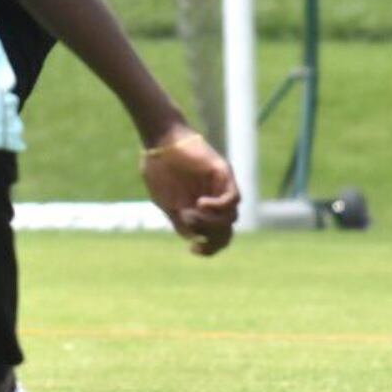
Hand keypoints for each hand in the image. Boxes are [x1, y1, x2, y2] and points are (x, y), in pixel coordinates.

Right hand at [140, 124, 239, 255]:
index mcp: (200, 210)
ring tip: (189, 212)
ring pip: (231, 218)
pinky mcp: (224, 175)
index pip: (216, 237)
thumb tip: (193, 237)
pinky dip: (220, 206)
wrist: (159, 140)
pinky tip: (201, 203)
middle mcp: (214, 201)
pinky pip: (233, 199)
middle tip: (193, 232)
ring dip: (211, 222)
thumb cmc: (158, 168)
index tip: (193, 251)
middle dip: (211, 238)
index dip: (209, 249)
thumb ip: (179, 220)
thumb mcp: (165, 202)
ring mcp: (220, 188)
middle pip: (226, 231)